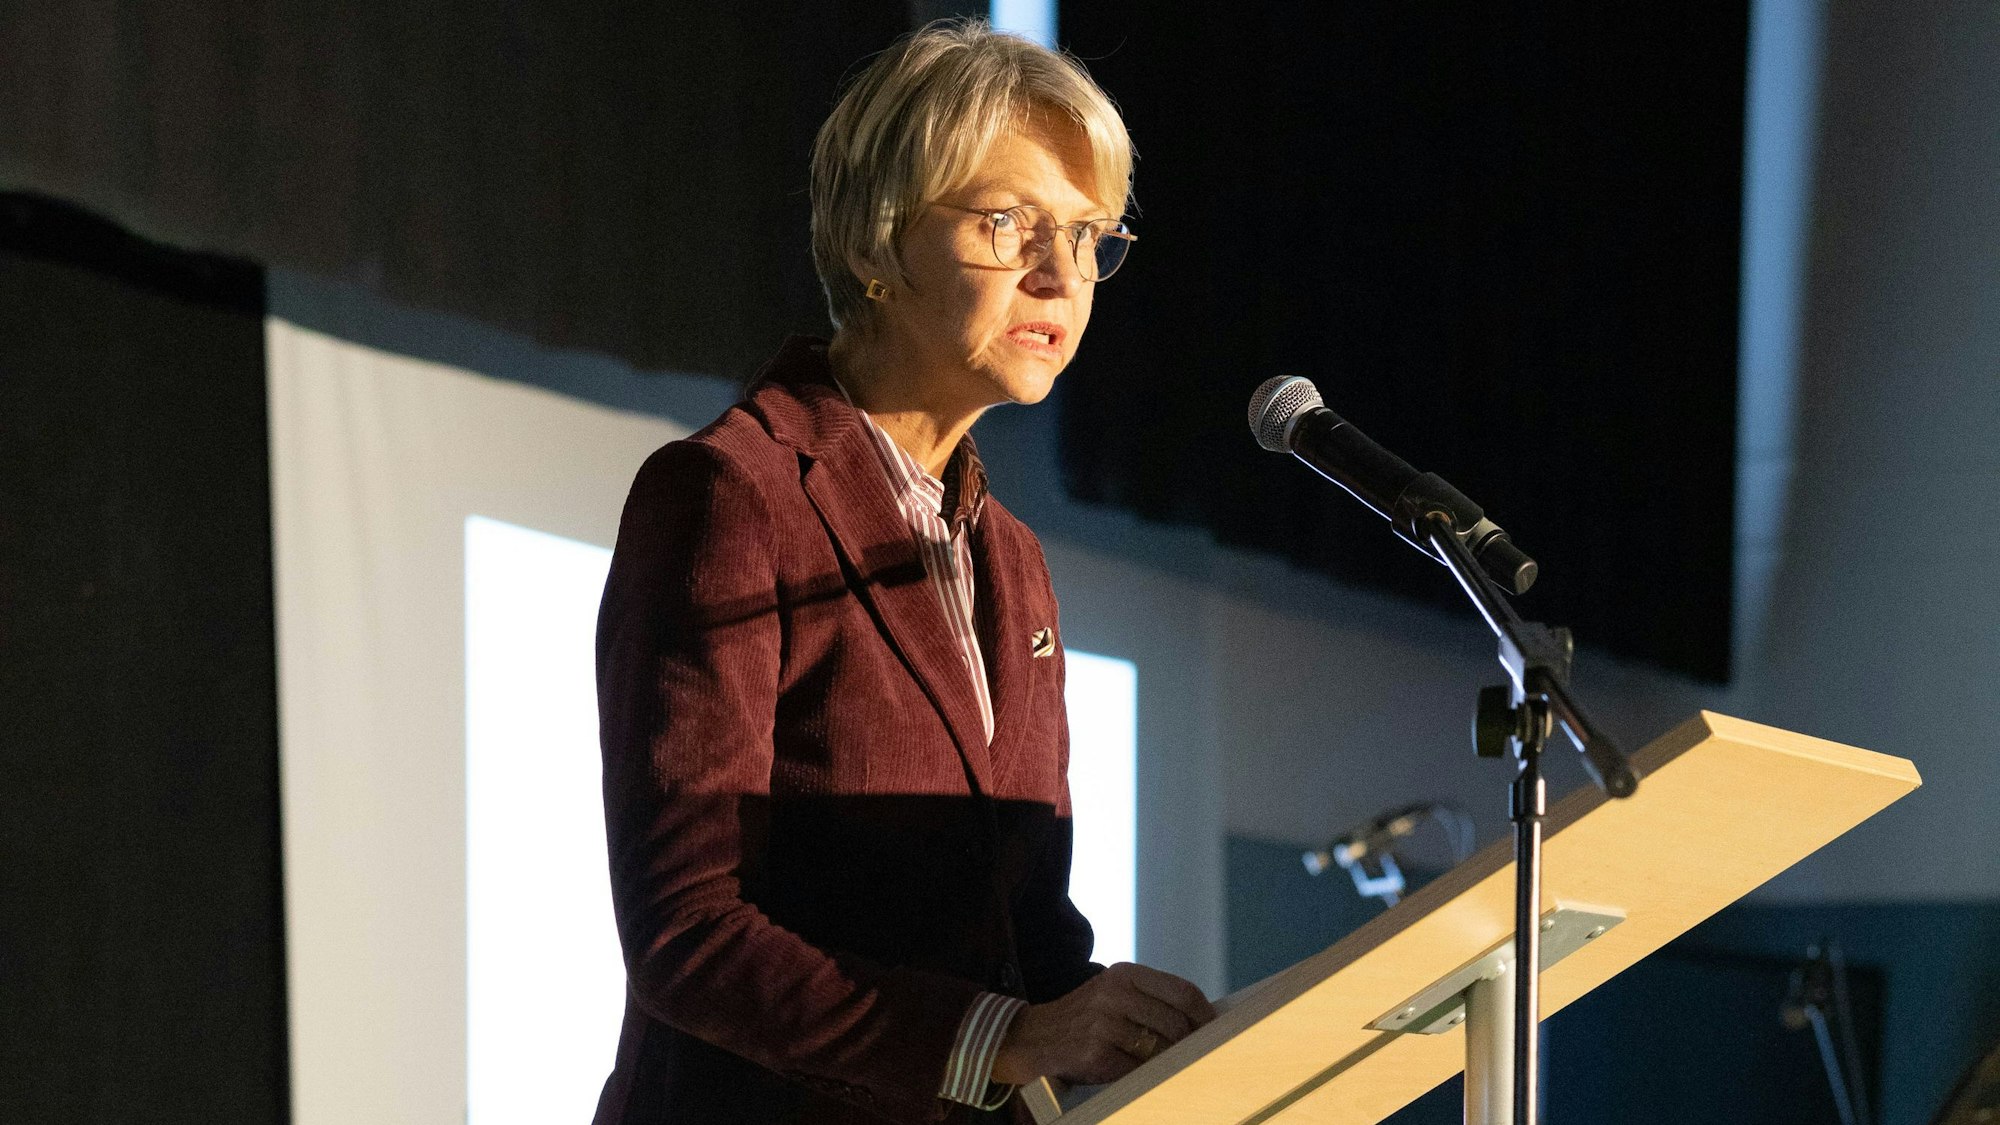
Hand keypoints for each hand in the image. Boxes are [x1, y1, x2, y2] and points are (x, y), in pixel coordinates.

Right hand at [990, 963, 1217, 1085]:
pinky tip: (1126, 1072)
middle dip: (1186, 1045)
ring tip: (1154, 1064)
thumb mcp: (1114, 995)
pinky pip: (1135, 1071)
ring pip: (1158, 1049)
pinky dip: (1138, 1076)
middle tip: (1190, 1057)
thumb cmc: (1084, 1020)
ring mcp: (1102, 1022)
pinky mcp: (1093, 1052)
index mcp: (1124, 973)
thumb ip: (1150, 1000)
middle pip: (1176, 1024)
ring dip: (1162, 1062)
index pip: (1183, 992)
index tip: (1215, 1031)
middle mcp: (1114, 992)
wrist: (1030, 1037)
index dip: (1205, 1015)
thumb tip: (1202, 1021)